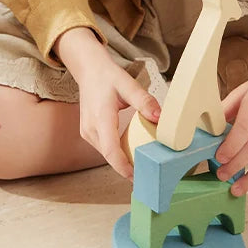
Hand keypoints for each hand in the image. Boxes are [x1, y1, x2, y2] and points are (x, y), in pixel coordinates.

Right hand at [56, 27, 160, 179]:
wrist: (88, 69)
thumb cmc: (107, 76)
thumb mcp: (127, 84)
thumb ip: (144, 100)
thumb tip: (160, 116)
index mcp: (101, 117)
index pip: (111, 150)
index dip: (123, 167)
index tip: (137, 177)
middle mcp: (91, 128)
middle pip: (110, 156)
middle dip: (127, 168)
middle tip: (148, 175)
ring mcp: (87, 132)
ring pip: (106, 154)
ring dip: (122, 162)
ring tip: (142, 167)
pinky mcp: (88, 133)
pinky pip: (104, 149)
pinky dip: (116, 154)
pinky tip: (130, 155)